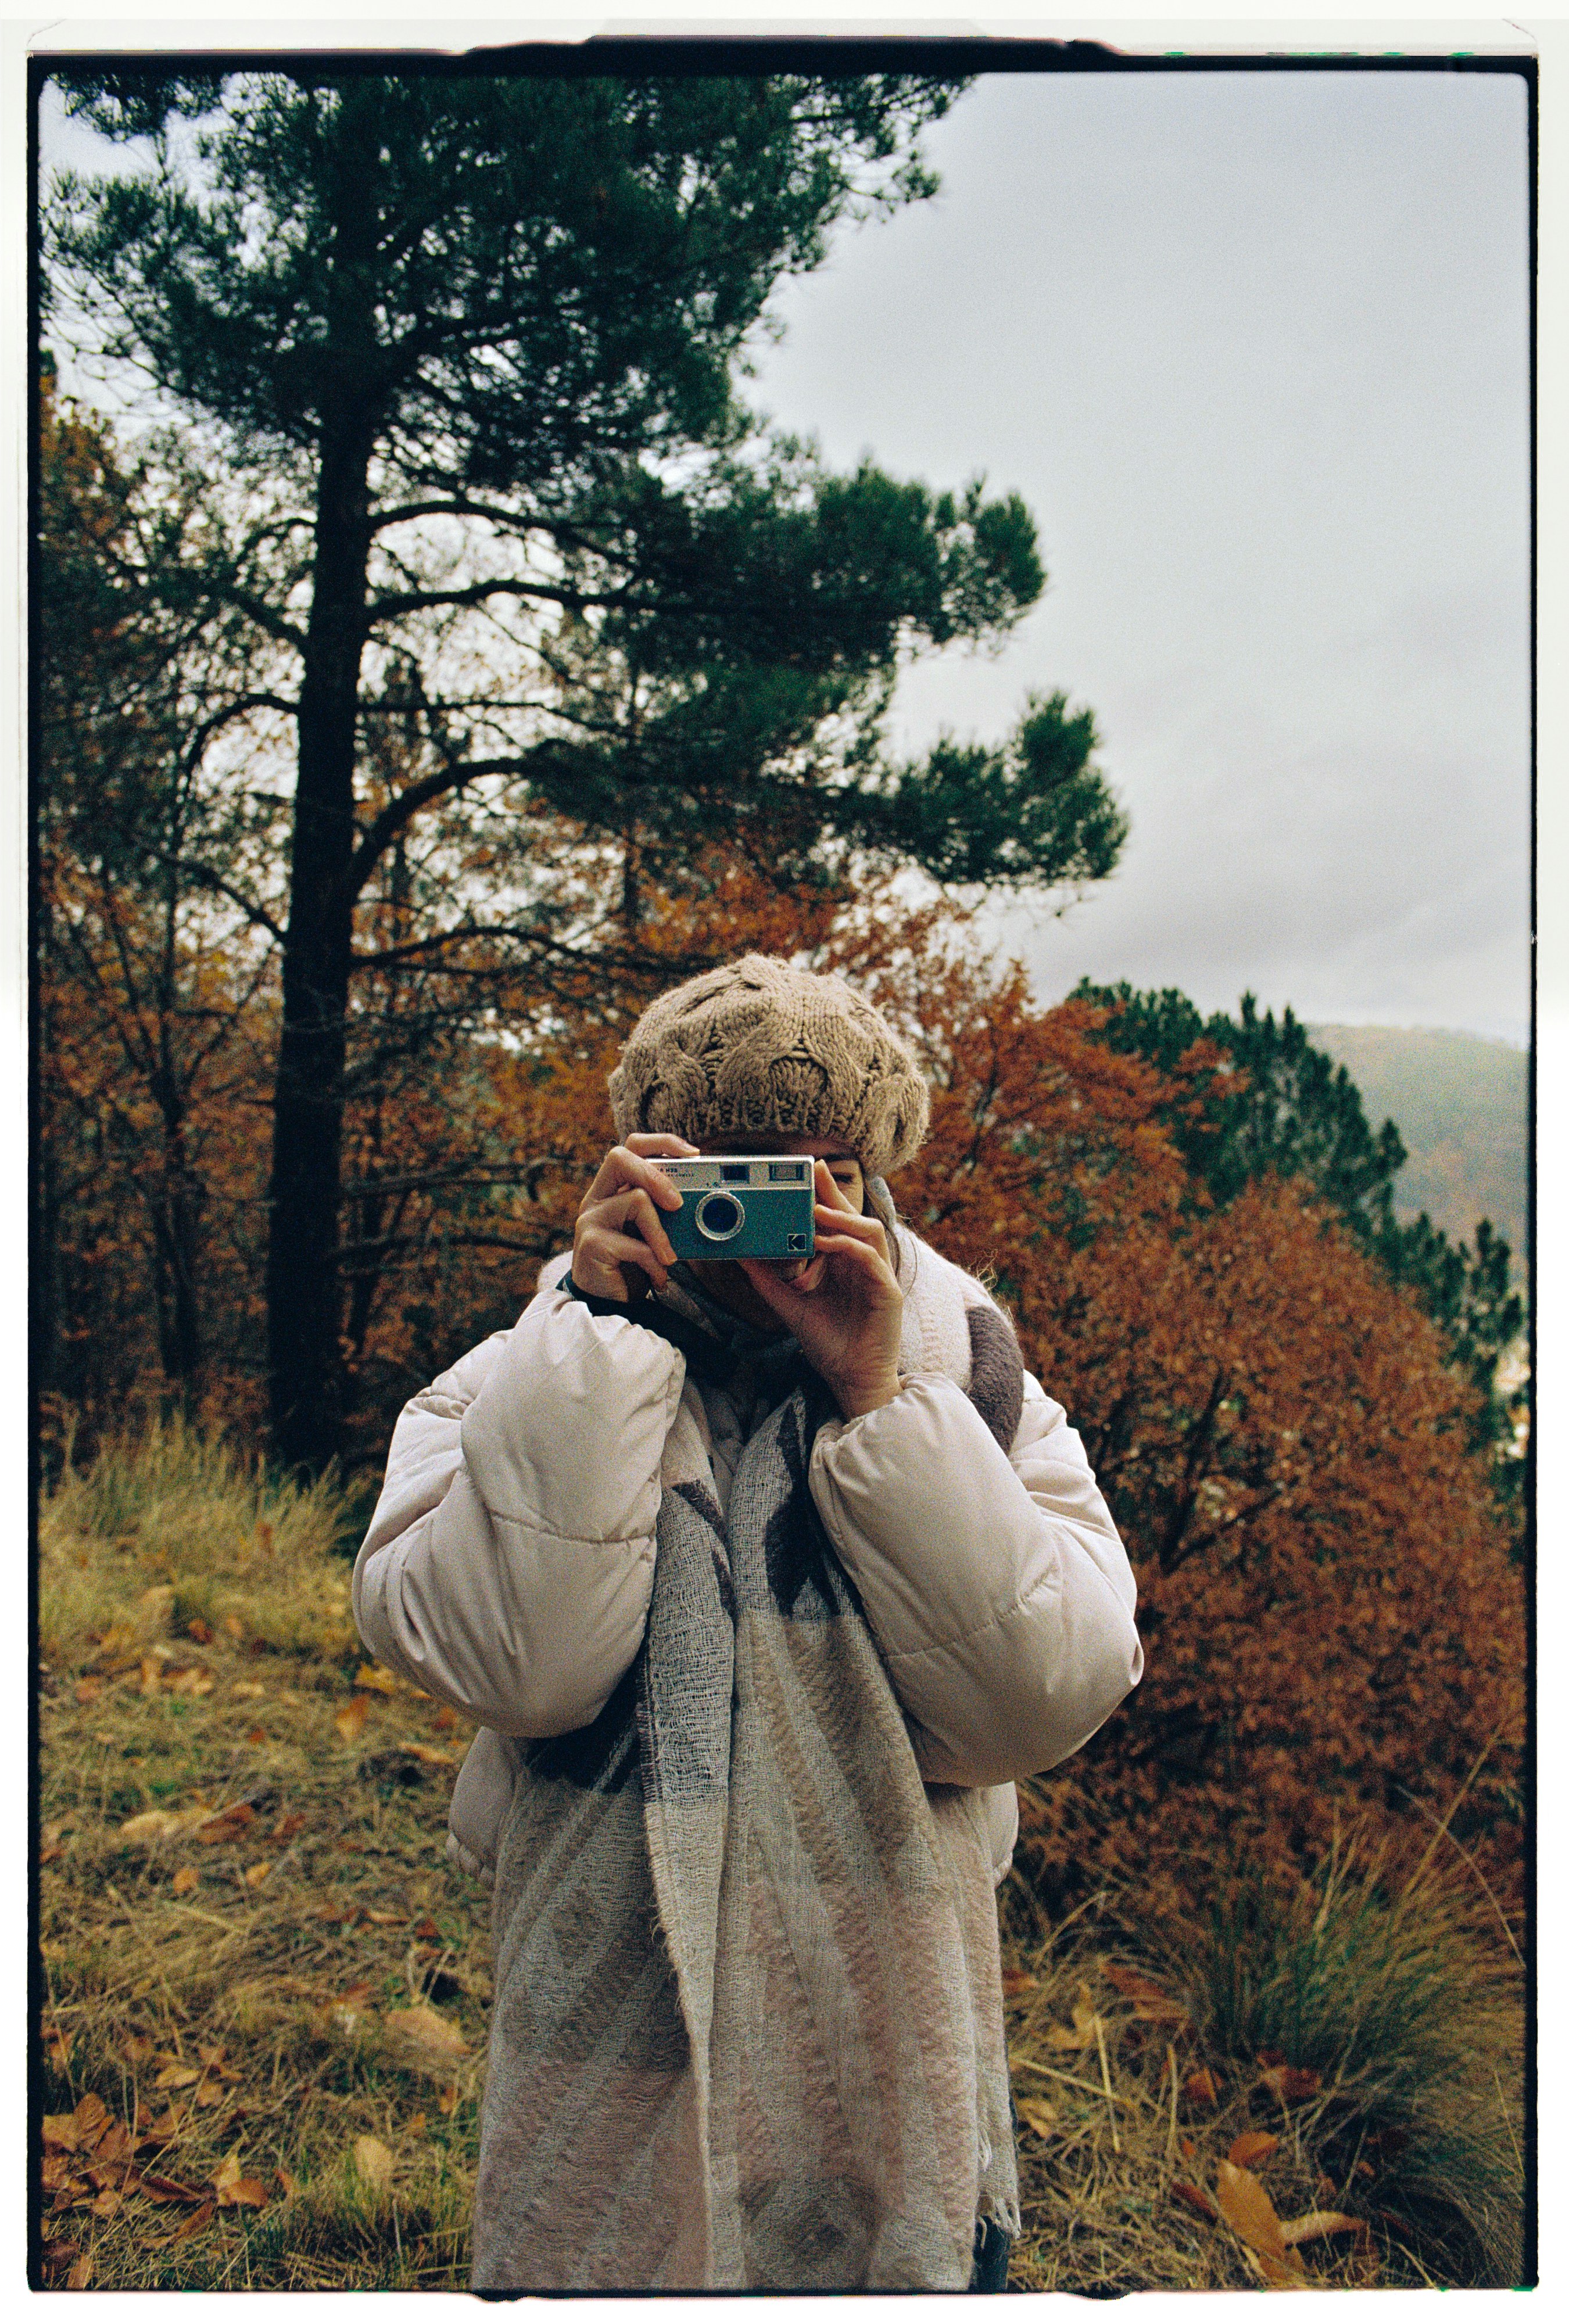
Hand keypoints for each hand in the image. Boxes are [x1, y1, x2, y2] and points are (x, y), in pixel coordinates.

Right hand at [572, 1133, 696, 1301]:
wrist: (607, 1306)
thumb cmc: (632, 1265)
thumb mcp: (651, 1232)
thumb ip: (663, 1212)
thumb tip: (705, 1199)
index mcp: (612, 1188)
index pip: (631, 1147)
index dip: (662, 1143)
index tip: (693, 1154)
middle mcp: (597, 1198)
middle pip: (620, 1157)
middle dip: (657, 1175)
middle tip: (678, 1204)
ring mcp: (591, 1219)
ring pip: (636, 1200)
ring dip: (662, 1234)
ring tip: (668, 1257)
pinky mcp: (592, 1244)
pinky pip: (636, 1244)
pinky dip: (655, 1264)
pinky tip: (658, 1277)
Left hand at [737, 1162, 903, 1418]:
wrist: (851, 1380)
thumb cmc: (828, 1344)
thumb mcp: (789, 1306)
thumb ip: (767, 1280)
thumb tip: (741, 1255)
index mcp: (844, 1264)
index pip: (836, 1222)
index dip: (823, 1196)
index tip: (803, 1175)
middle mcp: (864, 1264)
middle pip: (854, 1217)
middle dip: (834, 1192)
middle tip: (814, 1170)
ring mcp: (879, 1276)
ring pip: (869, 1230)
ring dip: (843, 1216)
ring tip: (815, 1209)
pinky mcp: (888, 1292)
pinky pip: (871, 1258)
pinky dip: (848, 1245)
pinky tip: (826, 1242)